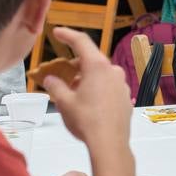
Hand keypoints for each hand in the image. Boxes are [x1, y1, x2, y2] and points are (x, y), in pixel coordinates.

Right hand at [42, 27, 131, 155]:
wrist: (110, 144)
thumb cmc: (86, 120)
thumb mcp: (64, 102)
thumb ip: (55, 86)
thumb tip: (50, 79)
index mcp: (97, 66)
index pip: (81, 42)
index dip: (67, 35)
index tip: (57, 32)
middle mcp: (113, 71)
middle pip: (91, 60)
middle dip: (75, 66)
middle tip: (61, 77)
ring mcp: (122, 84)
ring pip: (101, 75)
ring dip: (86, 79)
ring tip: (74, 94)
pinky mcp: (126, 98)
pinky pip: (109, 87)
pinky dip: (97, 89)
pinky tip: (89, 104)